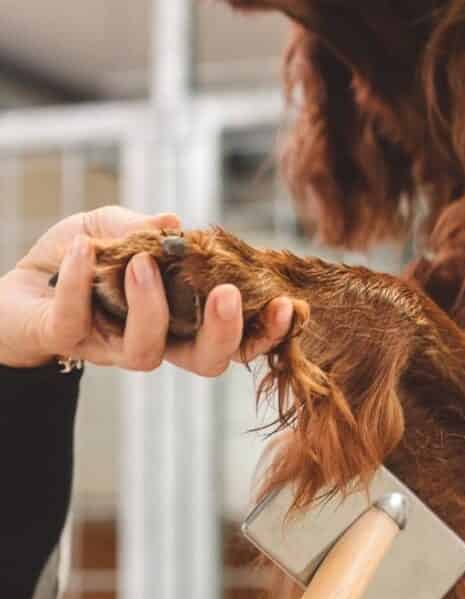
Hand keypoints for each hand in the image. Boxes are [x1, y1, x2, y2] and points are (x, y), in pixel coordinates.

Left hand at [0, 206, 295, 372]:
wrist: (10, 289)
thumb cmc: (74, 260)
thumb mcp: (113, 229)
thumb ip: (144, 226)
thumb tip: (176, 223)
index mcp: (182, 320)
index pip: (235, 336)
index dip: (265, 330)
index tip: (289, 306)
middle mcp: (156, 343)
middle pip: (205, 362)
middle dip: (223, 334)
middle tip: (227, 295)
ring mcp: (111, 348)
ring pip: (147, 353)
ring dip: (151, 307)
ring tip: (143, 262)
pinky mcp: (65, 342)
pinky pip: (75, 325)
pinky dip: (79, 283)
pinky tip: (82, 250)